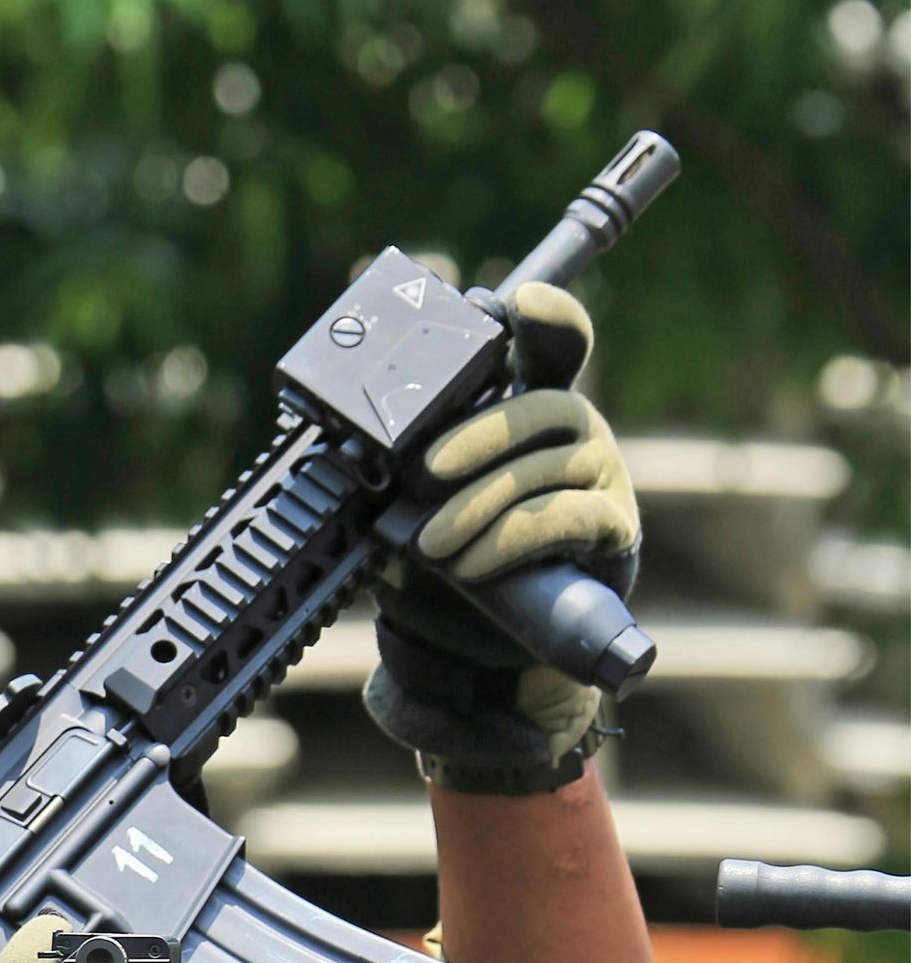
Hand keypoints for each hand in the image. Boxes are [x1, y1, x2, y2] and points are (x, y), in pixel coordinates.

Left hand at [362, 283, 641, 793]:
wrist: (484, 661)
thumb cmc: (447, 570)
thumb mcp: (410, 512)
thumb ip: (396, 475)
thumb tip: (349, 456)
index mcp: (528, 411)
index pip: (554, 345)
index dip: (546, 316)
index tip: (521, 300)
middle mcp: (575, 432)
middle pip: (541, 406)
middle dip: (477, 436)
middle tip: (422, 474)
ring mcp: (603, 476)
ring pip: (546, 467)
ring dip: (480, 505)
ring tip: (431, 545)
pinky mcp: (614, 530)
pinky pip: (566, 517)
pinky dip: (511, 539)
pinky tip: (469, 565)